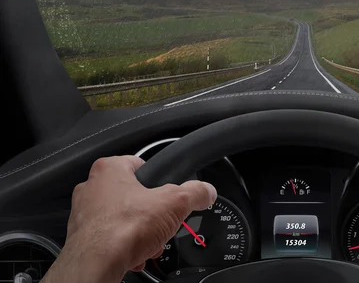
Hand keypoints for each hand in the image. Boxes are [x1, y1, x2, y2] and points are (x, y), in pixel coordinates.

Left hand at [41, 156, 216, 282]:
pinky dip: (124, 246)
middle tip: (161, 222)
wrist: (96, 264)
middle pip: (134, 195)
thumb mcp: (175, 203)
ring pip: (122, 219)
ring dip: (139, 232)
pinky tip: (134, 254)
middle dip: (151, 213)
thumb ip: (195, 193)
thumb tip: (206, 191)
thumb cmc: (122, 229)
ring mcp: (84, 213)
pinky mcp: (82, 238)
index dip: (158, 179)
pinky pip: (111, 238)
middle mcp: (92, 188)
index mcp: (109, 169)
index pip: (140, 164)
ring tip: (148, 242)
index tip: (168, 192)